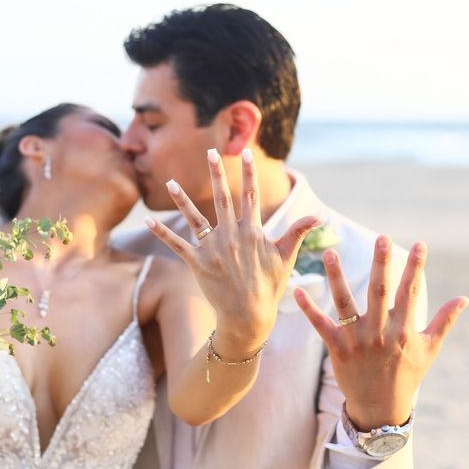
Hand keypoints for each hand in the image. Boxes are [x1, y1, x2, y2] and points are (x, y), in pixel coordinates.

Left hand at [146, 148, 318, 353]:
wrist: (249, 316)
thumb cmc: (269, 287)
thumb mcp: (286, 257)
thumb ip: (298, 232)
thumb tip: (320, 216)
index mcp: (252, 232)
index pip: (251, 196)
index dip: (249, 173)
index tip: (245, 153)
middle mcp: (231, 236)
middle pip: (222, 198)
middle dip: (216, 174)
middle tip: (210, 152)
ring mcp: (213, 249)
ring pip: (195, 218)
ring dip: (182, 199)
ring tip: (170, 182)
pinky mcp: (197, 263)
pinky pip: (177, 244)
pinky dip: (162, 232)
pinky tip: (148, 220)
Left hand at [294, 236, 468, 429]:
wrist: (381, 407)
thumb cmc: (408, 374)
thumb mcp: (429, 348)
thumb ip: (444, 320)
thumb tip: (464, 298)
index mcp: (403, 330)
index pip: (411, 292)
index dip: (416, 267)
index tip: (420, 244)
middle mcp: (380, 332)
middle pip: (379, 292)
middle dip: (380, 264)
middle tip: (381, 238)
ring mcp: (357, 340)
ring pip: (344, 303)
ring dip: (336, 277)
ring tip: (329, 253)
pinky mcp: (337, 348)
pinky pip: (320, 325)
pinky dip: (309, 309)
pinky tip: (297, 290)